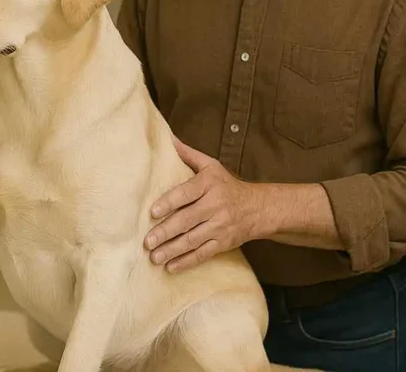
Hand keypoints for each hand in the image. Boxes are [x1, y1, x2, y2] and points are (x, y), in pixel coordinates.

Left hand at [144, 137, 264, 272]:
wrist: (259, 208)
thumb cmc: (227, 185)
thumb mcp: (211, 166)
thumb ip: (188, 155)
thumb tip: (167, 138)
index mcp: (209, 184)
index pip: (186, 193)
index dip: (169, 202)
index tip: (152, 212)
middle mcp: (215, 206)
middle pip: (187, 220)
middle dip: (166, 232)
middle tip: (147, 241)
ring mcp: (220, 226)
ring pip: (193, 240)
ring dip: (173, 250)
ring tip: (154, 257)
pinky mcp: (224, 243)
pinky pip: (204, 254)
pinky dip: (187, 262)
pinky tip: (171, 267)